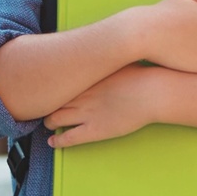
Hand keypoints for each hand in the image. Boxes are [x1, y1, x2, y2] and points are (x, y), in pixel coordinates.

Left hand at [44, 64, 163, 147]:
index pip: (56, 82)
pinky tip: (53, 142)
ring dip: (48, 122)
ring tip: (48, 123)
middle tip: (44, 106)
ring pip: (54, 119)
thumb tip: (95, 53)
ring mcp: (86, 114)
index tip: (47, 88)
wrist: (152, 92)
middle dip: (45, 105)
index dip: (49, 87)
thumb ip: (101, 61)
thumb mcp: (115, 60)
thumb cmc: (139, 74)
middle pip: (51, 101)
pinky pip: (68, 138)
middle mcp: (80, 95)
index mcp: (84, 78)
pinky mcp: (95, 130)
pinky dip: (58, 141)